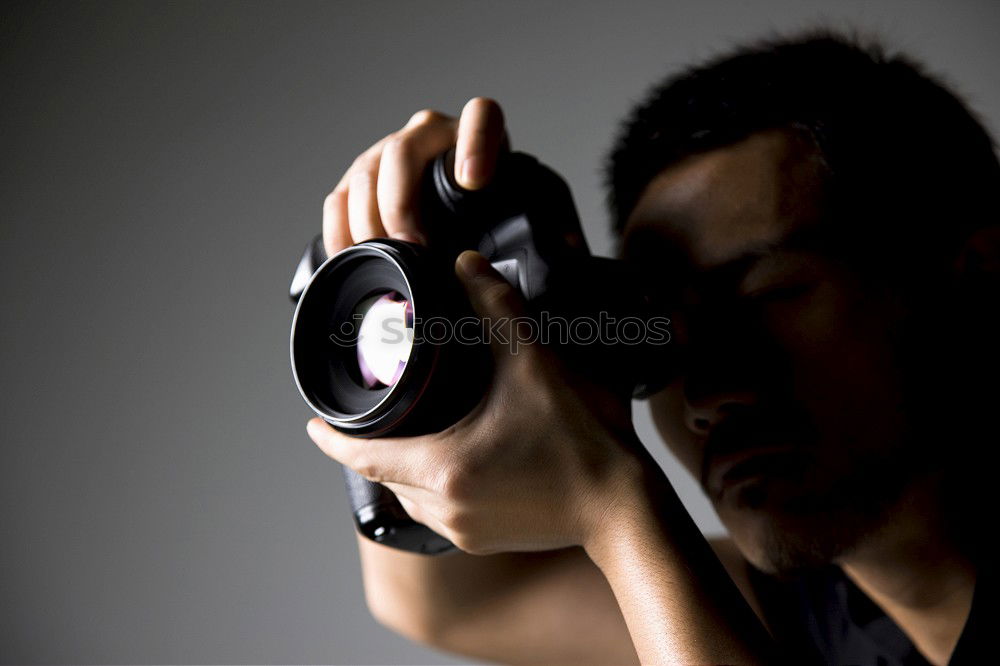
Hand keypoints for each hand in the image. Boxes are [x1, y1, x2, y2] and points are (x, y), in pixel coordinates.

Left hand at [306, 250, 653, 554]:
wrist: (627, 509)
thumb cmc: (584, 443)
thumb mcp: (536, 365)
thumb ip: (496, 308)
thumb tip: (467, 266)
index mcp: (444, 468)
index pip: (364, 456)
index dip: (331, 439)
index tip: (310, 424)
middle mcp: (446, 508)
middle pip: (386, 476)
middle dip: (371, 448)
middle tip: (368, 416)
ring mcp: (465, 531)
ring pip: (412, 497)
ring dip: (404, 468)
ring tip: (409, 433)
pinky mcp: (486, 539)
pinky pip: (440, 513)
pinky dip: (433, 486)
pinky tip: (452, 461)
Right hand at [322, 97, 507, 256]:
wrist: (459, 216)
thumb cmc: (483, 215)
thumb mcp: (500, 214)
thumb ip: (498, 225)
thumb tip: (473, 265)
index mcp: (476, 131)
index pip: (480, 117)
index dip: (475, 144)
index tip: (472, 181)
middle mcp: (429, 133)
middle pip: (402, 152)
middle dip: (401, 204)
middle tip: (413, 246)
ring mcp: (389, 150)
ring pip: (365, 174)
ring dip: (368, 221)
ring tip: (382, 257)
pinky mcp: (361, 177)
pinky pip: (339, 198)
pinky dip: (339, 229)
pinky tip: (349, 255)